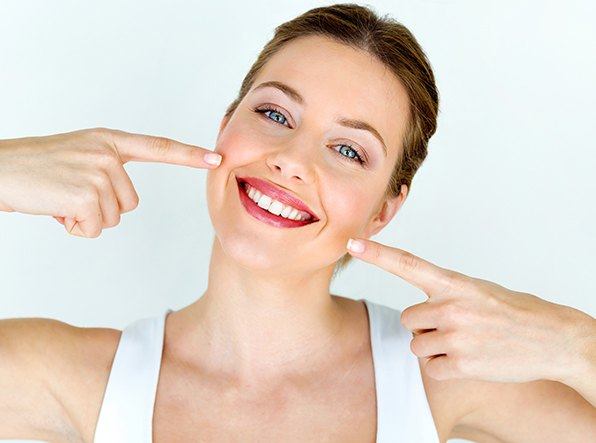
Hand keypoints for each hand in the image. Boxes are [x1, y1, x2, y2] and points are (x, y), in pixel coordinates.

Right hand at [0, 127, 222, 237]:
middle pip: (131, 202)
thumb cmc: (36, 168)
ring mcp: (98, 172)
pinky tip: (56, 210)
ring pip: (114, 217)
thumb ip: (108, 169)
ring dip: (87, 218)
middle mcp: (107, 154)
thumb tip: (123, 202)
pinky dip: (75, 228)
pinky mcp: (86, 194)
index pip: (157, 147)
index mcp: (108, 141)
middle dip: (101, 208)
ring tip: (60, 199)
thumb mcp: (78, 156)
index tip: (215, 158)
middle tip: (69, 193)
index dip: (188, 154)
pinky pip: (95, 228)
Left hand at [346, 237, 593, 383]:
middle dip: (425, 326)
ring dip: (435, 347)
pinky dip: (445, 367)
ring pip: (417, 344)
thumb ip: (445, 294)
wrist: (553, 339)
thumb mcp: (478, 290)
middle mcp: (451, 307)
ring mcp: (456, 336)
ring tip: (466, 343)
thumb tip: (418, 310)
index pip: (407, 264)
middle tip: (455, 327)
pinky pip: (431, 367)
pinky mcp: (462, 364)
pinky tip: (470, 359)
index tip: (353, 242)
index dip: (378, 254)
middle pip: (408, 319)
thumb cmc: (514, 312)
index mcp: (455, 283)